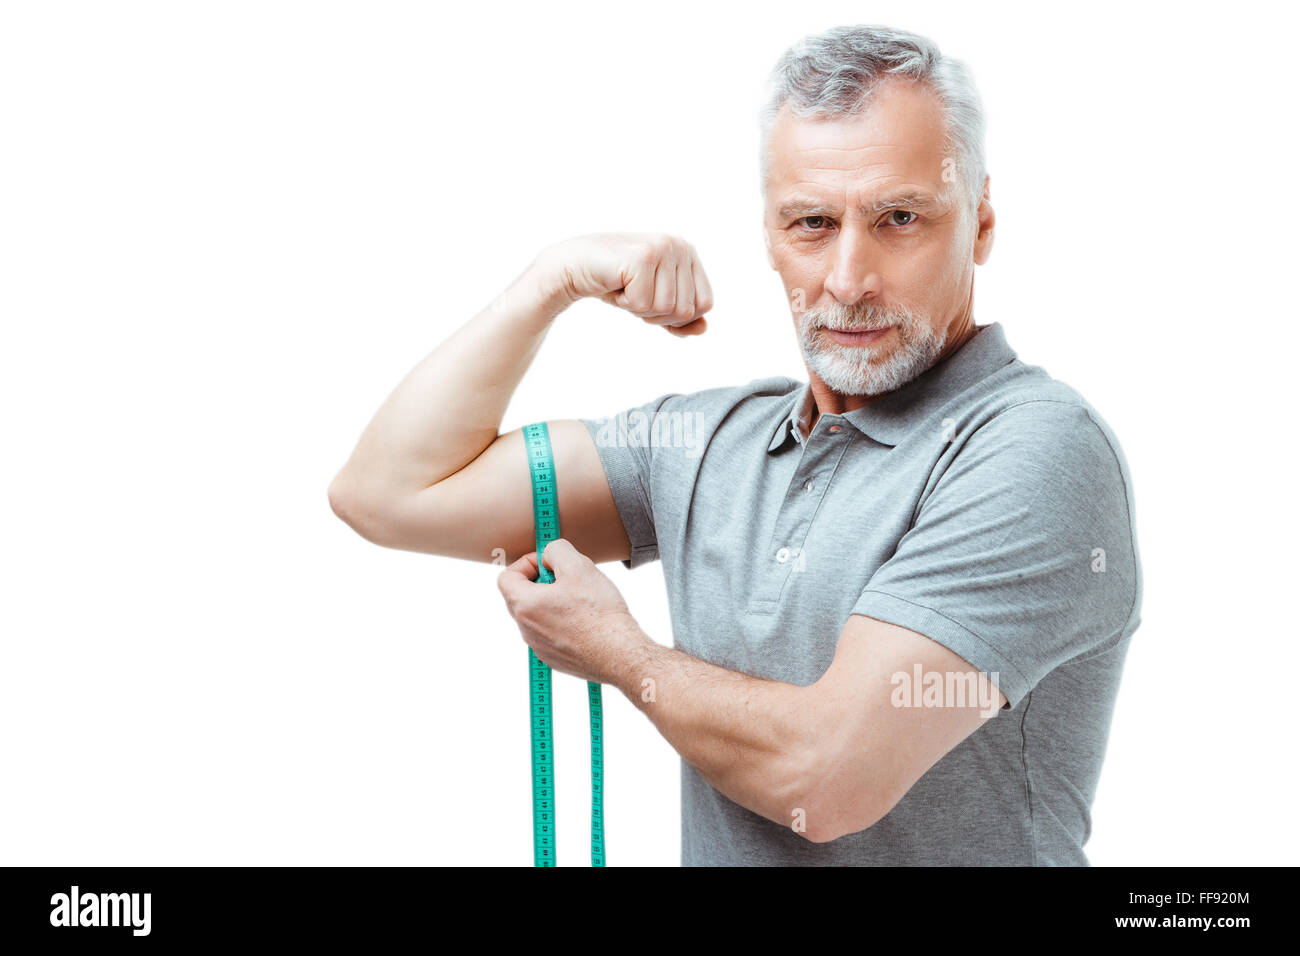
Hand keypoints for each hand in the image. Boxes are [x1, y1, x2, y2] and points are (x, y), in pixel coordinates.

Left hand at [496, 538, 648, 684]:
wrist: (619, 654)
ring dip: (552, 603)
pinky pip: (550, 634)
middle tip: (567, 579)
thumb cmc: (599, 612)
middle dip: (541, 582)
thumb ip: (555, 550)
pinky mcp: (554, 659)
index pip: (506, 578)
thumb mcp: (578, 565)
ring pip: (537, 616)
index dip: (526, 564)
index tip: (547, 564)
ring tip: (580, 600)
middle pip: (521, 597)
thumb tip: (548, 556)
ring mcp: (539, 647)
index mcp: (525, 606)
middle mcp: (526, 629)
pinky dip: (562, 623)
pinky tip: (586, 621)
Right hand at [533, 233, 712, 336]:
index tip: (653, 299)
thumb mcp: (655, 304)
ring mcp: (663, 248)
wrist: (576, 266)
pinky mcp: (643, 257)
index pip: (705, 304)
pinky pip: (643, 304)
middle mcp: (680, 246)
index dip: (678, 316)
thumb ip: (681, 319)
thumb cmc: (618, 283)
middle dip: (656, 314)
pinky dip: (625, 302)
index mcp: (689, 253)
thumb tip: (703, 328)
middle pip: (685, 310)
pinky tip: (616, 283)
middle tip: (634, 292)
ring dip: (639, 308)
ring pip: (665, 309)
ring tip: (625, 286)